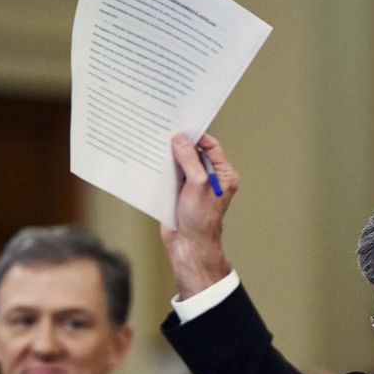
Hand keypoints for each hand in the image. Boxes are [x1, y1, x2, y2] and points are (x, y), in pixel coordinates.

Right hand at [161, 133, 236, 298]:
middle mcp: (209, 178)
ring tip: (154, 143)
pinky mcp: (178, 193)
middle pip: (193, 153)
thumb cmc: (201, 220)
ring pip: (180, 163)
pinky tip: (150, 160)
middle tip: (164, 131)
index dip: (196, 136)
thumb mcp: (198, 184)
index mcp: (223, 175)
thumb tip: (180, 140)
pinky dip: (161, 168)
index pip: (211, 147)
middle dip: (179, 144)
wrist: (188, 246)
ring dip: (168, 156)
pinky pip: (169, 175)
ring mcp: (193, 186)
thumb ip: (190, 160)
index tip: (180, 127)